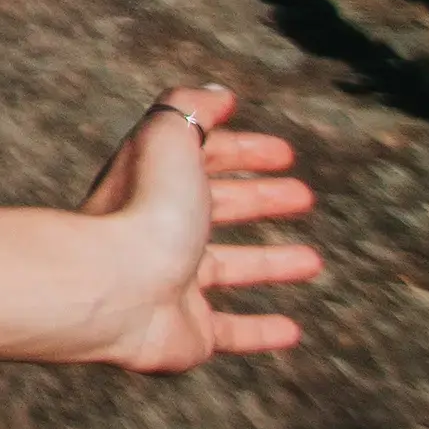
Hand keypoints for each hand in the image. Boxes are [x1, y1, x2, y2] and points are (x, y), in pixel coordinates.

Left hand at [75, 83, 318, 370]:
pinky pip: (229, 334)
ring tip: (312, 260)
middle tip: (302, 195)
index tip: (285, 152)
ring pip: (226, 269)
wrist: (116, 288)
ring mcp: (172, 283)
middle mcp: (158, 232)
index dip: (241, 151)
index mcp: (151, 184)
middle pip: (214, 210)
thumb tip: (218, 94)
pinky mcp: (188, 333)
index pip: (199, 160)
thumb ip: (190, 108)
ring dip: (268, 262)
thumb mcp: (169, 137)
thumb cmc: (145, 209)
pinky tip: (291, 330)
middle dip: (258, 198)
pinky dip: (260, 331)